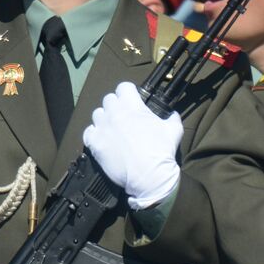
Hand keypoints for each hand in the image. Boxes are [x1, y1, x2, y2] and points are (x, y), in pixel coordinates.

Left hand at [82, 83, 181, 209]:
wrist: (149, 176)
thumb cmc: (162, 152)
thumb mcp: (174, 131)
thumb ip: (172, 118)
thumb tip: (173, 114)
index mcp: (133, 107)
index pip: (123, 87)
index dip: (128, 93)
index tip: (132, 100)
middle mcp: (115, 113)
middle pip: (108, 99)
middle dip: (116, 105)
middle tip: (124, 117)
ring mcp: (102, 128)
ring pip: (97, 114)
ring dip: (105, 119)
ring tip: (113, 129)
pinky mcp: (94, 143)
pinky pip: (88, 132)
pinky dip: (95, 134)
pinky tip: (104, 141)